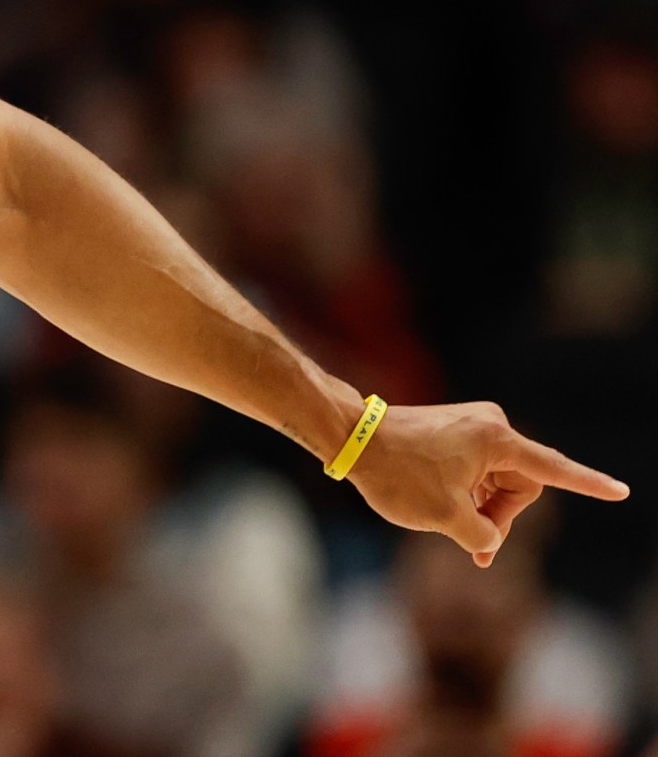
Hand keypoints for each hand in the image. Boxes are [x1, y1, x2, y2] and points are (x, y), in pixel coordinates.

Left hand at [347, 401, 627, 566]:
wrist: (350, 437)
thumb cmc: (397, 473)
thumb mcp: (447, 518)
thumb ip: (484, 536)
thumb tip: (490, 538)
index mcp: (497, 440)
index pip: (554, 470)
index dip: (589, 486)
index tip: (620, 492)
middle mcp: (490, 426)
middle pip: (520, 485)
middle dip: (501, 516)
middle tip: (473, 544)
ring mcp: (471, 426)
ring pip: (497, 482)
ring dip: (481, 508)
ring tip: (448, 524)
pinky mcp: (454, 431)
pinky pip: (477, 471)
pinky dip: (468, 494)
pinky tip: (443, 507)